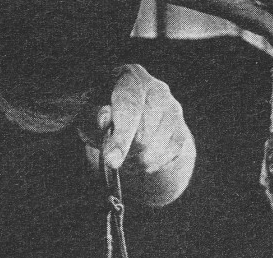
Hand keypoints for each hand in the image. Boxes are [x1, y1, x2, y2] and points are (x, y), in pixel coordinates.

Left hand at [78, 64, 195, 205]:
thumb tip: (104, 120)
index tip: (112, 160)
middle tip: (113, 152)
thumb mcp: (90, 115)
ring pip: (153, 151)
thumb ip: (94, 117)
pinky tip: (140, 156)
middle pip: (142, 135)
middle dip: (126, 150)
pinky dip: (149, 165)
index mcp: (131, 77)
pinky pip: (164, 159)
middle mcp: (157, 89)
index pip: (129, 107)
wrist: (131, 124)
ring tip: (127, 151)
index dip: (121, 136)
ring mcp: (174, 110)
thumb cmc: (103, 117)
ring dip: (136, 160)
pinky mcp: (182, 132)